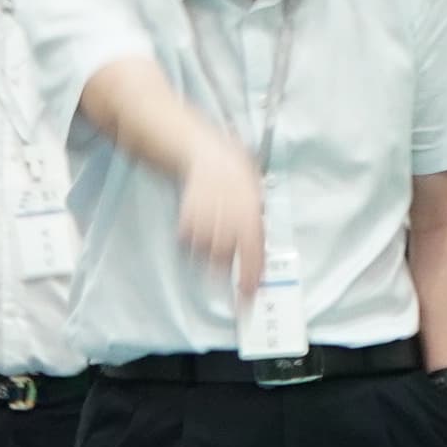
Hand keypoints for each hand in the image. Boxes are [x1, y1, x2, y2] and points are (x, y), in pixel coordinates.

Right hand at [176, 138, 267, 294]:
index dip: (250, 276)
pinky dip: (191, 239)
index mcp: (250, 212)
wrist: (204, 152)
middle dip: (226, 270)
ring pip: (205, 251)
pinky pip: (187, 239)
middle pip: (225, 256)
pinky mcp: (186, 215)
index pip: (253, 252)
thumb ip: (256, 219)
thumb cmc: (234, 171)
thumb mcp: (255, 191)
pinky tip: (197, 228)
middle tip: (227, 277)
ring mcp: (206, 216)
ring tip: (212, 243)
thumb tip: (260, 247)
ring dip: (209, 254)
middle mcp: (228, 217)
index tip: (247, 295)